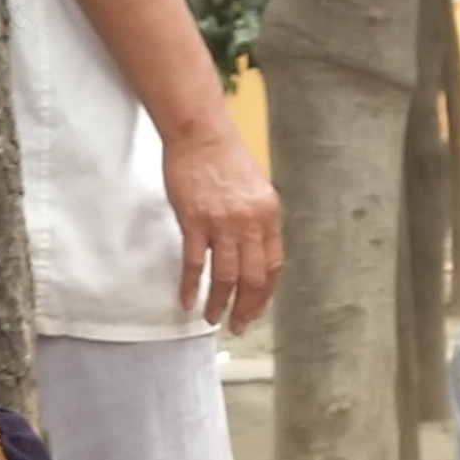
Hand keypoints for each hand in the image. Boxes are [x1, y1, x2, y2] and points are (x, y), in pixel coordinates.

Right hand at [165, 125, 281, 331]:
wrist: (201, 134)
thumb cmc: (225, 158)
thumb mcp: (256, 190)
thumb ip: (258, 221)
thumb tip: (255, 252)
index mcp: (268, 216)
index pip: (272, 267)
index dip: (264, 295)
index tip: (255, 311)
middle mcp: (249, 223)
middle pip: (252, 278)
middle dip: (245, 308)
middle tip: (237, 325)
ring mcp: (222, 223)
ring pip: (225, 276)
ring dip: (219, 303)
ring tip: (213, 319)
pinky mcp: (194, 220)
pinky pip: (194, 263)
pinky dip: (190, 285)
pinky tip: (188, 300)